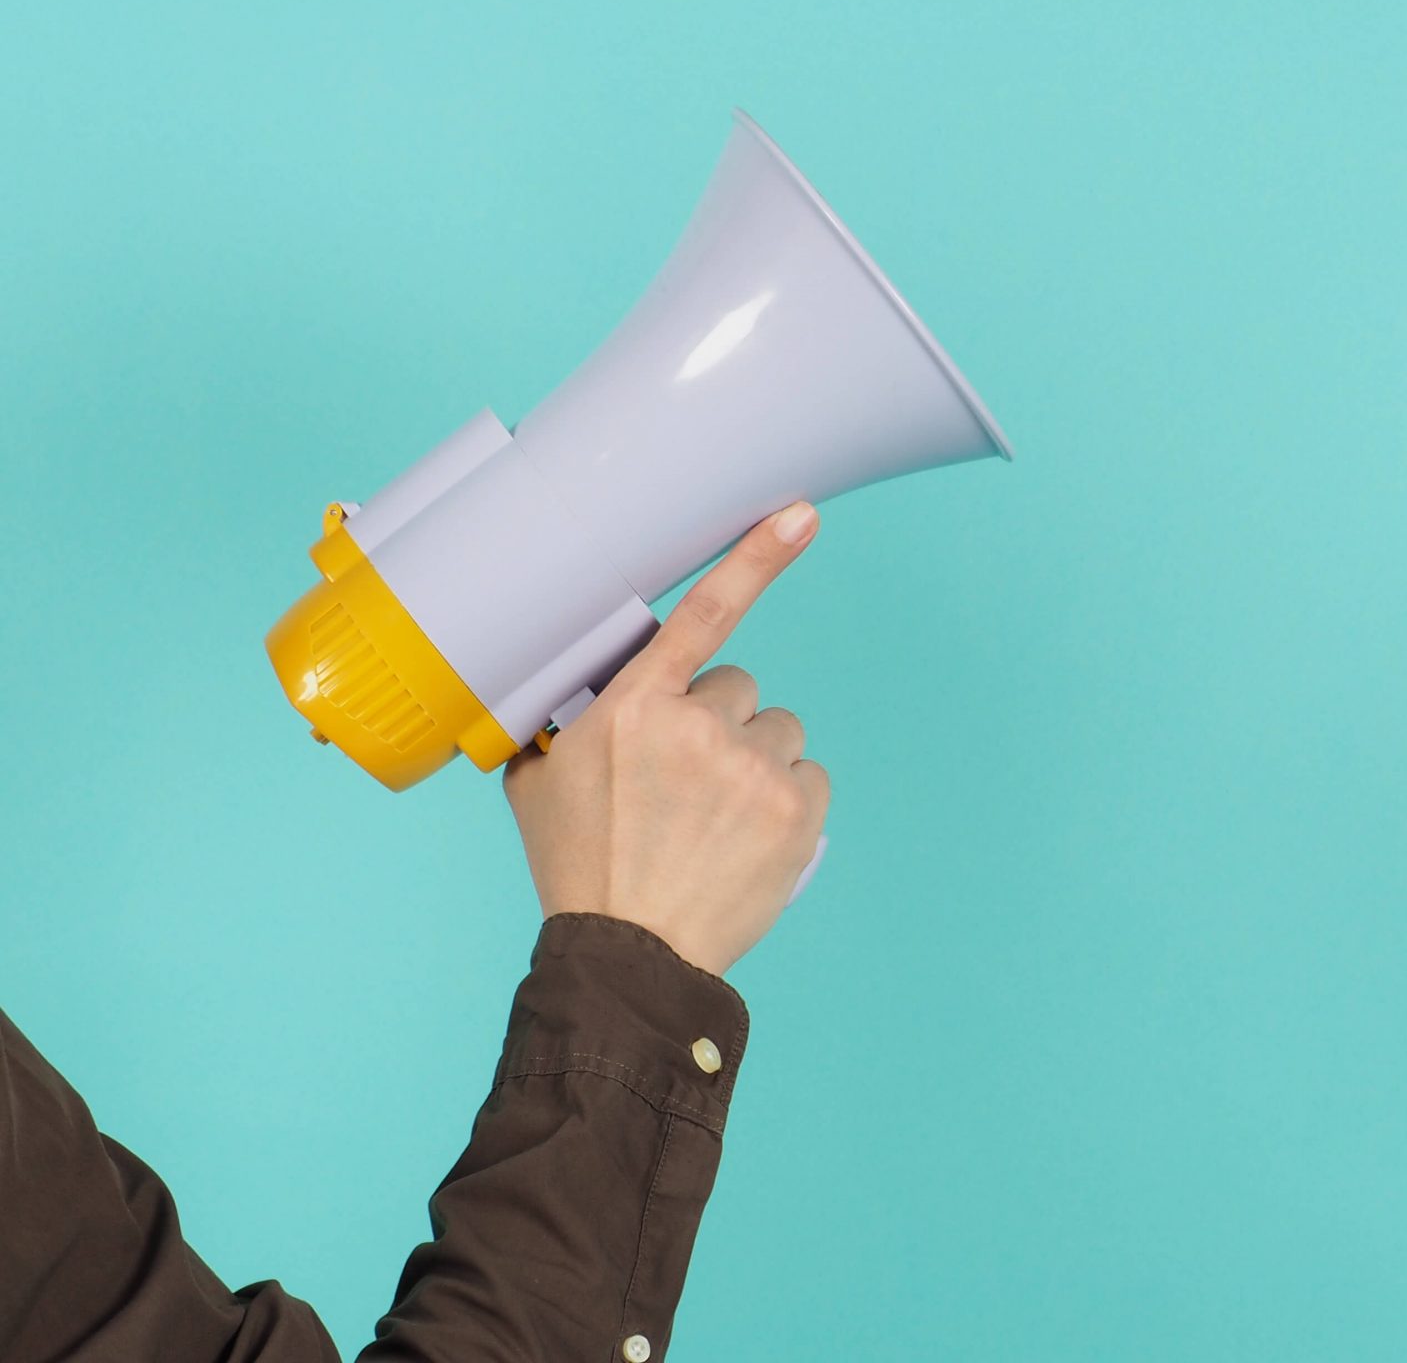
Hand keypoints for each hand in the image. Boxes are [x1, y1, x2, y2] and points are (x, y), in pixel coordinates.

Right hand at [502, 502, 830, 974]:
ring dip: (756, 760)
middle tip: (683, 786)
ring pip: (778, 731)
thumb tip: (559, 690)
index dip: (756, 558)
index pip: (704, 614)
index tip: (800, 513)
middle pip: (738, 688)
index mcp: (632, 709)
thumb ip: (557, 721)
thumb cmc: (579, 867)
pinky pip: (809, 775)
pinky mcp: (796, 809)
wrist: (630, 955)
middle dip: (718, 724)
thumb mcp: (535, 782)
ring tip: (715, 818)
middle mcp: (698, 727)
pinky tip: (749, 836)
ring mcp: (753, 768)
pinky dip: (788, 801)